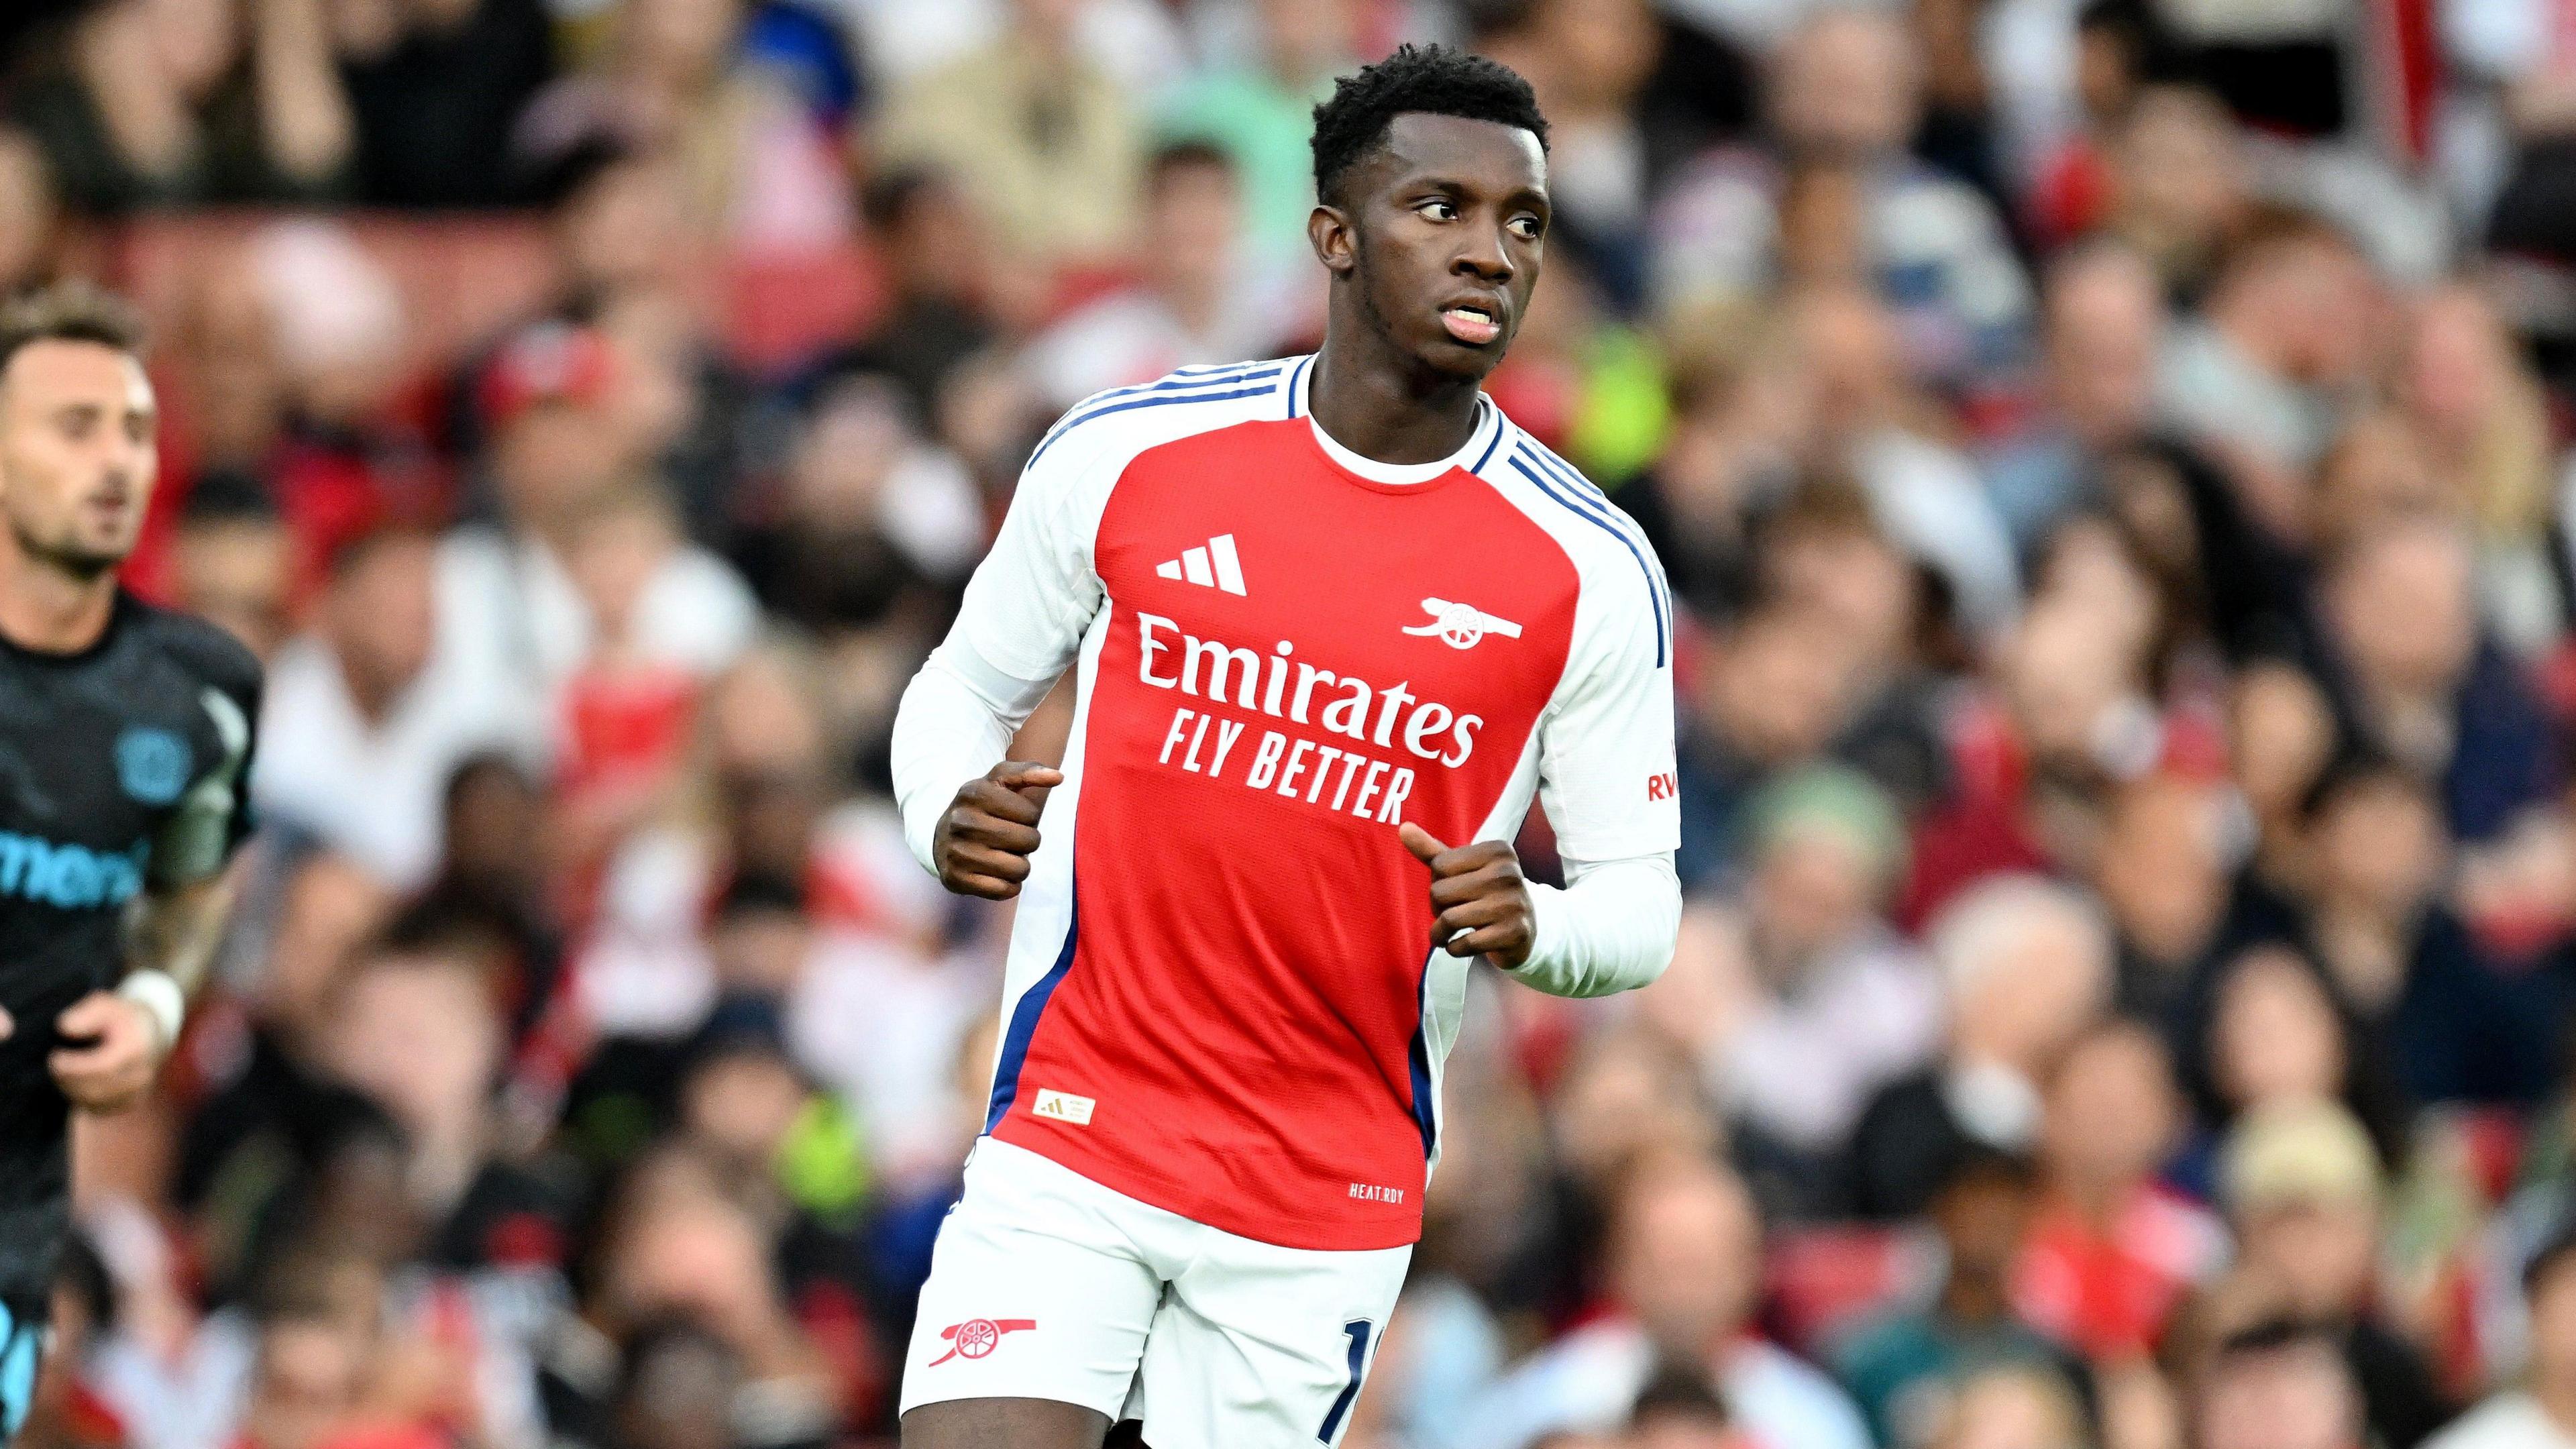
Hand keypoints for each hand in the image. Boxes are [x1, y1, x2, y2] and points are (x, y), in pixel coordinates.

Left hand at [49, 991, 163, 1112]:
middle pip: (98, 1088)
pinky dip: (81, 1099)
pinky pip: (100, 1108)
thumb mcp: (106, 1005)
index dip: (75, 1067)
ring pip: (96, 1101)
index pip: (104, 1067)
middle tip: (54, 1066)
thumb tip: (66, 1028)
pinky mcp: (130, 1102)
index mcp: (137, 1048)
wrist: (151, 1034)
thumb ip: (87, 1014)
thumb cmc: (123, 1018)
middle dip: (69, 1080)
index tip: (55, 1057)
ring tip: (62, 1073)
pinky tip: (73, 1083)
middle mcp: (142, 1073)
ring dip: (72, 1090)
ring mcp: (138, 1091)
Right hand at [932, 761, 1062, 899]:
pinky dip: (1008, 885)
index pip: (1031, 814)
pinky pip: (1004, 890)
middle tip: (1012, 839)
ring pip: (1020, 869)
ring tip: (1006, 856)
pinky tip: (996, 874)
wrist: (941, 837)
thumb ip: (1029, 773)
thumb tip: (1059, 777)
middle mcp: (961, 821)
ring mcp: (956, 852)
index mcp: (974, 792)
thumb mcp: (999, 782)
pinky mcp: (955, 879)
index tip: (1014, 817)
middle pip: (1029, 841)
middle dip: (1028, 842)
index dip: (1030, 818)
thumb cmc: (981, 807)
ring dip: (1021, 866)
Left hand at [1399, 823, 1535, 968]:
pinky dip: (1454, 949)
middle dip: (1437, 909)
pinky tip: (1460, 946)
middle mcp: (1508, 873)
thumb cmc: (1485, 894)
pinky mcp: (1514, 933)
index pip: (1439, 866)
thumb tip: (1403, 828)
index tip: (1453, 891)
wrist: (1525, 930)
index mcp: (1497, 851)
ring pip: (1449, 919)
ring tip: (1445, 935)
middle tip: (1450, 914)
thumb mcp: (1461, 870)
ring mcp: (1514, 904)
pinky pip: (1465, 944)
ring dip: (1440, 933)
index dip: (1437, 882)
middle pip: (1440, 892)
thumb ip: (1432, 850)